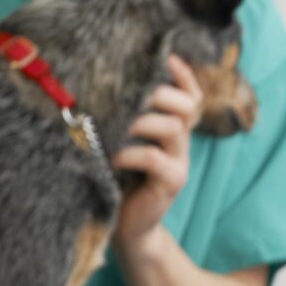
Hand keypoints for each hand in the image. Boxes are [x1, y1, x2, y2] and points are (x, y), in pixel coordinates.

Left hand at [113, 55, 200, 251]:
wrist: (126, 228)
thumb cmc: (115, 179)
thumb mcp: (119, 142)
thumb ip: (121, 118)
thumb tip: (96, 83)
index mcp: (171, 129)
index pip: (190, 96)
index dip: (184, 76)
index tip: (167, 58)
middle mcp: (180, 143)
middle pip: (186, 105)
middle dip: (157, 93)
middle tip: (125, 94)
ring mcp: (179, 163)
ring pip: (172, 127)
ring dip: (139, 121)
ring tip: (113, 125)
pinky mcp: (171, 183)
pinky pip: (154, 158)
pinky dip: (130, 153)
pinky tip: (111, 158)